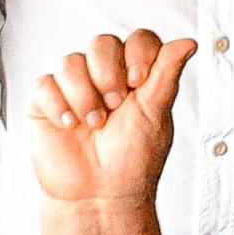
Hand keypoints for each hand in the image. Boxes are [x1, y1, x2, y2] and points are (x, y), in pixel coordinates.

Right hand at [23, 28, 191, 210]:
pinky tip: (69, 126)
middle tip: (115, 106)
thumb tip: (189, 42)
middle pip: (102, 43)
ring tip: (94, 124)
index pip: (138, 40)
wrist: (100, 195)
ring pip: (71, 62)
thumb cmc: (132, 159)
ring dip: (84, 94)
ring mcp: (73, 87)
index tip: (138, 82)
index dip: (137, 53)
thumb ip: (167, 73)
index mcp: (135, 75)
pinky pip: (44, 83)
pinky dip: (58, 105)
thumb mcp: (155, 113)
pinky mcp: (46, 103)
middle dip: (108, 74)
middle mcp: (103, 76)